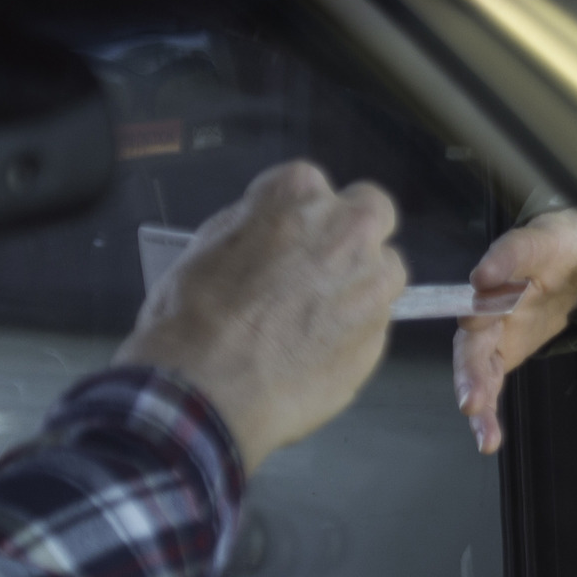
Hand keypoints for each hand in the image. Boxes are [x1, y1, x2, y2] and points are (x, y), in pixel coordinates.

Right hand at [115, 161, 405, 471]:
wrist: (203, 390)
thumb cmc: (190, 315)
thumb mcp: (208, 245)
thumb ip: (258, 225)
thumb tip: (276, 229)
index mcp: (300, 194)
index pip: (312, 186)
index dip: (297, 216)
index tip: (283, 241)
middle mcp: (349, 229)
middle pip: (370, 213)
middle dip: (352, 233)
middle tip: (320, 267)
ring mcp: (372, 283)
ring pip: (385, 270)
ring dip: (361, 284)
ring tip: (317, 319)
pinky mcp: (381, 334)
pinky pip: (375, 322)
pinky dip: (354, 331)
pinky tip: (316, 352)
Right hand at [453, 208, 576, 453]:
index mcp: (545, 246)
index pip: (519, 249)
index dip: (499, 263)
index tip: (483, 280)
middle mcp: (511, 280)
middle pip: (483, 309)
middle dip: (475, 344)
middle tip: (474, 381)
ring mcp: (503, 313)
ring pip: (476, 347)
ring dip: (473, 382)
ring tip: (477, 417)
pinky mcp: (506, 340)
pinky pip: (488, 371)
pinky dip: (485, 400)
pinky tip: (488, 433)